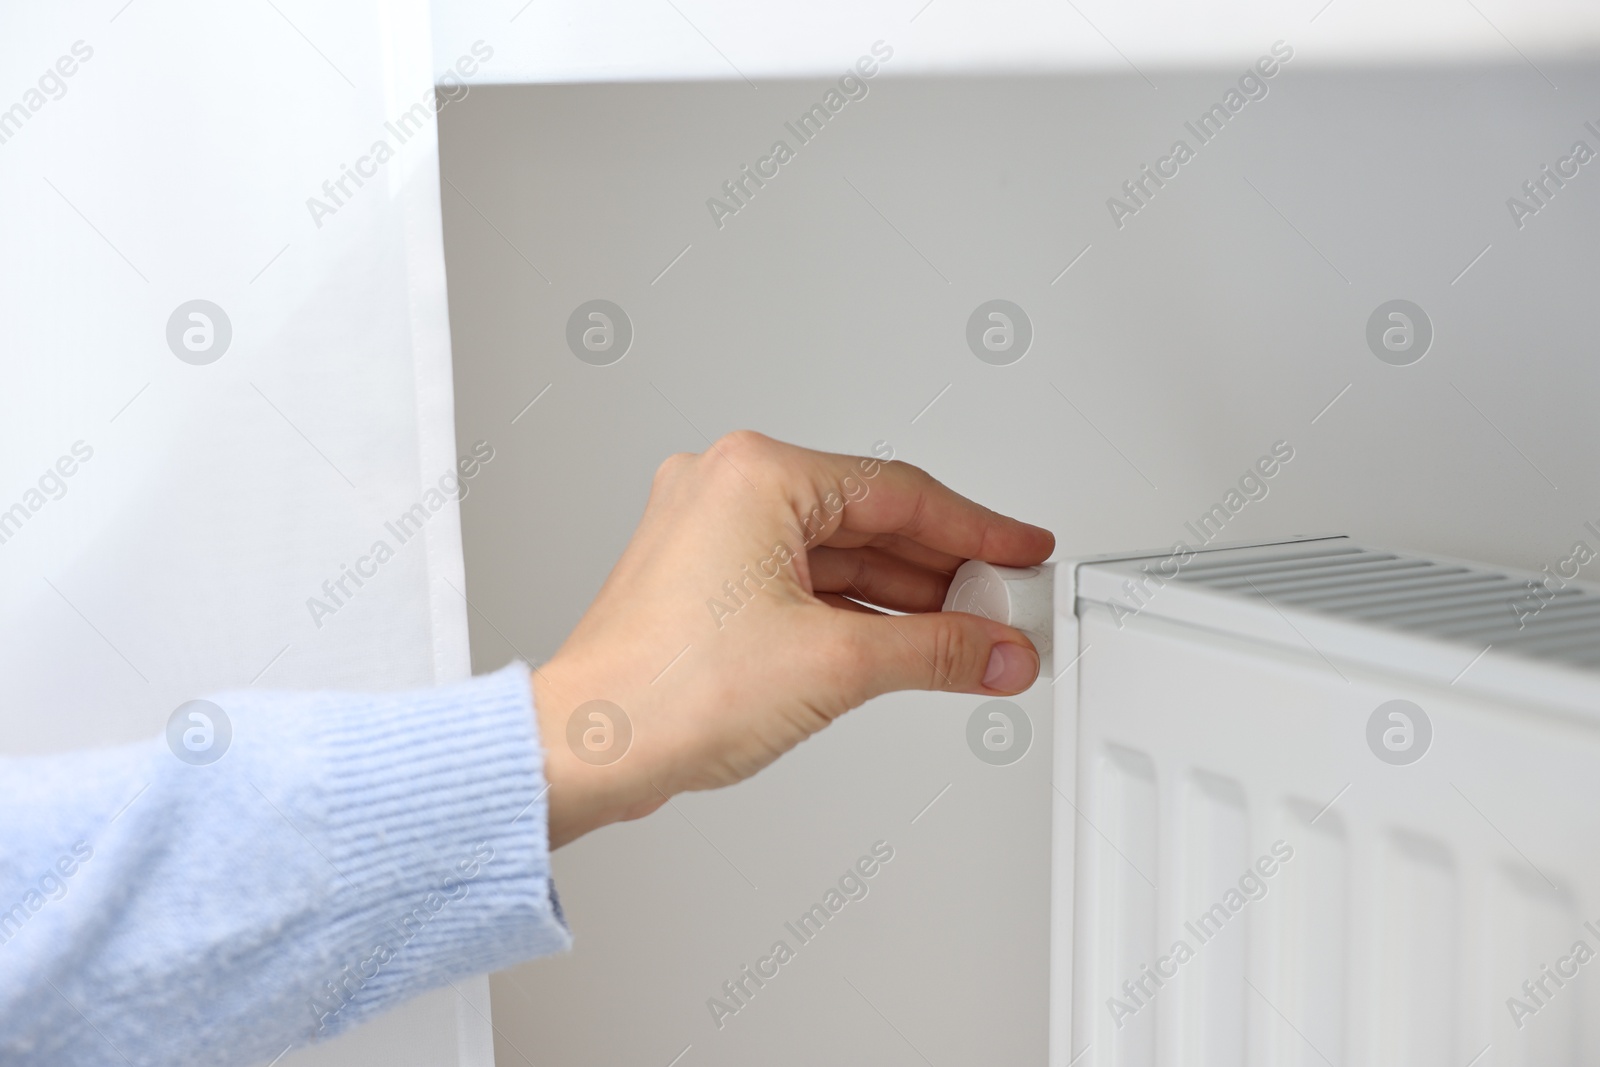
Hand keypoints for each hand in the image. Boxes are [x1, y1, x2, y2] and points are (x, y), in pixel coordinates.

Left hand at [531, 432, 1053, 847]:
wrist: (586, 748)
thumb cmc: (664, 692)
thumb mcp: (835, 665)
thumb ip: (935, 651)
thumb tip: (995, 650)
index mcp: (755, 475)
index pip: (900, 491)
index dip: (978, 528)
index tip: (1023, 551)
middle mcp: (727, 487)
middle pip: (869, 519)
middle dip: (945, 569)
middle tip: (1006, 604)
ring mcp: (710, 532)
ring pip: (836, 552)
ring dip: (903, 595)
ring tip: (968, 633)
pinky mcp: (703, 576)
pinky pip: (802, 579)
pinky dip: (855, 610)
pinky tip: (902, 641)